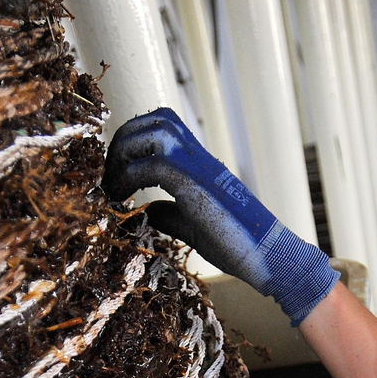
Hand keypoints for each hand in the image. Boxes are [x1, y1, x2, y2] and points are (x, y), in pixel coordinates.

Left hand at [103, 108, 336, 325]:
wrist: (268, 257)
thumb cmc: (235, 244)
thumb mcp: (189, 225)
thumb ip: (166, 212)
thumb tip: (143, 210)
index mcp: (198, 163)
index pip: (161, 126)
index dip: (131, 141)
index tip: (115, 174)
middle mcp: (199, 158)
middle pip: (155, 120)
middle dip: (122, 142)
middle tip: (108, 178)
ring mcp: (199, 168)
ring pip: (155, 131)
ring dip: (124, 154)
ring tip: (113, 185)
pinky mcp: (196, 186)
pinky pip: (155, 165)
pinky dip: (129, 178)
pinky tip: (122, 200)